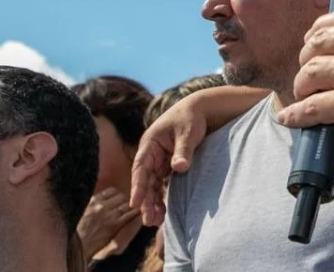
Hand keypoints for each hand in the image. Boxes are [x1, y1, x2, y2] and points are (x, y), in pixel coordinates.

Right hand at [77, 188, 139, 261]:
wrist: (77, 247)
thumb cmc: (77, 233)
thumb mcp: (82, 213)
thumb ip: (93, 205)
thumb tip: (102, 201)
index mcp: (93, 201)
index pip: (112, 191)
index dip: (117, 196)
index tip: (117, 202)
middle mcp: (101, 206)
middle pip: (121, 197)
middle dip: (124, 203)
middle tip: (124, 210)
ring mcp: (109, 215)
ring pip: (127, 205)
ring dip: (130, 210)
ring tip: (129, 215)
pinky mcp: (115, 225)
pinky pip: (130, 215)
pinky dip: (135, 215)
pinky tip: (136, 217)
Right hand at [129, 97, 207, 226]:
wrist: (199, 111)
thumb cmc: (190, 118)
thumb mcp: (187, 133)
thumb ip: (183, 150)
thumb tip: (179, 167)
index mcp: (150, 144)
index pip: (140, 167)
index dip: (137, 186)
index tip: (135, 203)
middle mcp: (151, 154)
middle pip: (145, 180)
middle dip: (145, 200)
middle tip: (149, 220)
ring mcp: (159, 161)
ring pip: (152, 185)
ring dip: (153, 202)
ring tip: (155, 221)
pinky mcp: (167, 166)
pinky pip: (162, 184)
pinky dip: (162, 197)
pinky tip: (164, 212)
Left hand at [280, 7, 333, 159]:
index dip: (321, 31)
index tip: (315, 41)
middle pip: (320, 41)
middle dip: (307, 56)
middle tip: (307, 70)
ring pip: (311, 71)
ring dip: (302, 84)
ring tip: (304, 95)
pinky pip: (312, 107)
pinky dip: (297, 114)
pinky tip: (290, 118)